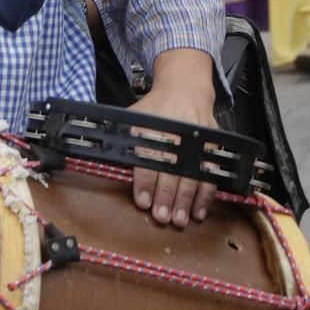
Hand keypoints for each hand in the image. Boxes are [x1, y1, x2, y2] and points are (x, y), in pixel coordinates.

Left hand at [126, 49, 218, 228]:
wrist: (186, 90)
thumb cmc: (155, 108)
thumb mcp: (134, 117)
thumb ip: (122, 138)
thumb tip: (99, 153)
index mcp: (154, 128)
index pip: (149, 158)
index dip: (146, 182)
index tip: (143, 201)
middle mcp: (176, 135)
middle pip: (172, 171)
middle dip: (166, 196)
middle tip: (162, 217)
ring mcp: (196, 142)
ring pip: (193, 176)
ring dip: (186, 201)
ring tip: (180, 219)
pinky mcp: (211, 147)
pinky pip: (211, 175)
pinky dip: (205, 195)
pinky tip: (199, 210)